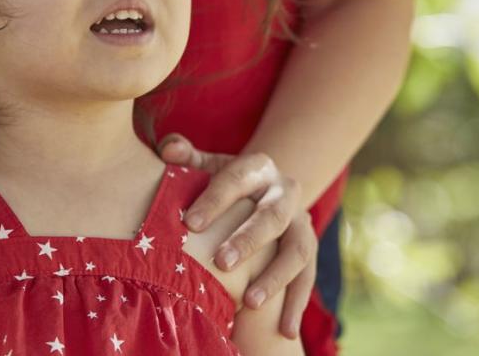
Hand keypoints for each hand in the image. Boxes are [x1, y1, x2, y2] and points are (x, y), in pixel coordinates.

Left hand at [158, 134, 316, 338]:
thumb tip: (170, 147)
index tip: (190, 223)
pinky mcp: (308, 249)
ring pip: (298, 250)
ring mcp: (302, 222)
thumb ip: (186, 156)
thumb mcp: (207, 165)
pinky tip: (284, 331)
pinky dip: (296, 305)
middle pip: (273, 216)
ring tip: (250, 304)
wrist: (263, 190)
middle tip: (222, 264)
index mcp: (258, 168)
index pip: (237, 179)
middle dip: (249, 240)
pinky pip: (307, 278)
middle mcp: (286, 192)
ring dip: (276, 277)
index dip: (215, 199)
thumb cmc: (222, 182)